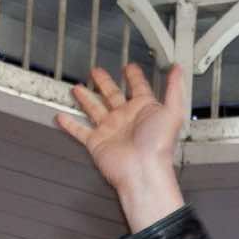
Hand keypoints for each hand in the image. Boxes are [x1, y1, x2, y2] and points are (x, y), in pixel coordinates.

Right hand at [56, 63, 188, 231]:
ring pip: (94, 109)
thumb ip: (174, 88)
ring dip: (85, 98)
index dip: (134, 76)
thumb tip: (178, 69)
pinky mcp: (96, 141)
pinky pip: (80, 131)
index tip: (129, 67)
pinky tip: (61, 117)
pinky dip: (70, 125)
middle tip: (97, 71)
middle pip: (112, 95)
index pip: (138, 88)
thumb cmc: (158, 146)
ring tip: (77, 87)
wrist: (142, 171)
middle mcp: (126, 118)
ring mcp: (110, 129)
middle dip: (105, 83)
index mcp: (144, 109)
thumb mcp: (172, 112)